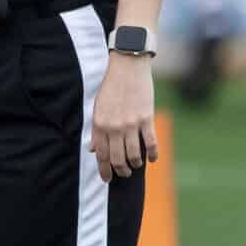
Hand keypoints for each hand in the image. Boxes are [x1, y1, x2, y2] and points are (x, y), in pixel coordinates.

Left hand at [89, 55, 159, 182]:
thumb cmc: (111, 86)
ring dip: (135, 164)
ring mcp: (131, 124)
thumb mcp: (98, 107)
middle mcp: (114, 127)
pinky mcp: (146, 119)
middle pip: (117, 159)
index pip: (101, 155)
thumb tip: (93, 150)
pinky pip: (150, 143)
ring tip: (136, 166)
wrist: (128, 66)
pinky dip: (152, 155)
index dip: (104, 170)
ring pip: (133, 155)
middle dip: (121, 171)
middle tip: (124, 174)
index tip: (107, 179)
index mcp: (100, 124)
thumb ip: (96, 130)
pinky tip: (152, 159)